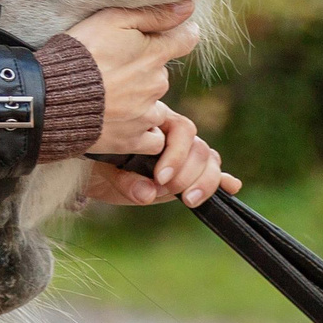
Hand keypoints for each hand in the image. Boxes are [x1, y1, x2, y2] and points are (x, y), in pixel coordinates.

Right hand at [64, 0, 199, 154]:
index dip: (178, 34)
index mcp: (154, 54)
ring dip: (140, 101)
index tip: (164, 36)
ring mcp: (146, 114)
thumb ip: (154, 14)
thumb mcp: (112, 20)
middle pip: (162, 73)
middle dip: (145, 69)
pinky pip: (152, 138)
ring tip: (110, 97)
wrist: (51, 98)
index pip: (186, 39)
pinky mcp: (132, 139)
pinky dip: (142, 132)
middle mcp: (157, 84)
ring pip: (155, 104)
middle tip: (114, 68)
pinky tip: (121, 123)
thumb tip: (189, 6)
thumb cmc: (79, 53)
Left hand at [82, 111, 241, 208]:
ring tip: (189, 200)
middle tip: (169, 190)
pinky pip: (212, 172)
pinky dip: (222, 180)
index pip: (182, 130)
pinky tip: (231, 186)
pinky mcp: (187, 175)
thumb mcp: (104, 169)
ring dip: (204, 181)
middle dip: (188, 173)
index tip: (160, 178)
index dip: (176, 155)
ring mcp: (183, 155)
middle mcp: (174, 136)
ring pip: (208, 160)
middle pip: (199, 148)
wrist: (91, 172)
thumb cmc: (97, 162)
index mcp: (155, 122)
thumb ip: (125, 179)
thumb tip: (148, 192)